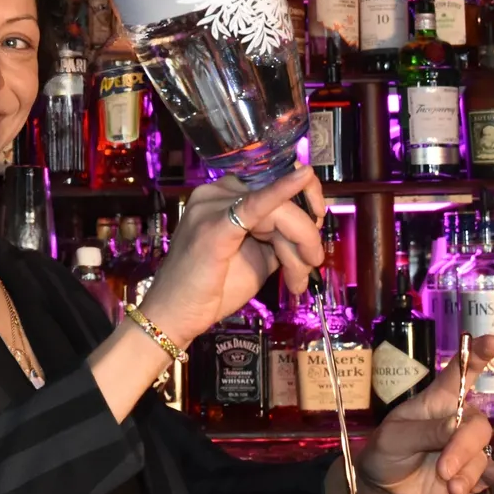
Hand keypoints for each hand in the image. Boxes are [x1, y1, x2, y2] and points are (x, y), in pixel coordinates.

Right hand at [140, 165, 324, 346]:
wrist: (175, 316)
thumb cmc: (211, 290)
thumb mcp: (256, 258)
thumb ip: (279, 239)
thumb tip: (311, 230)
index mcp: (222, 197)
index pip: (272, 186)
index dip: (303, 201)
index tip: (317, 227)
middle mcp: (214, 193)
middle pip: (279, 200)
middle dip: (303, 235)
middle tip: (310, 266)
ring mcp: (211, 207)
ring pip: (277, 212)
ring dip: (298, 244)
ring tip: (297, 278)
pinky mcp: (215, 226)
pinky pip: (255, 205)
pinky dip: (281, 192)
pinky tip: (302, 177)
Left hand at [355, 334, 493, 493]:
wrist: (385, 485)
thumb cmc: (387, 449)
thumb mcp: (396, 436)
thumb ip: (426, 431)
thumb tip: (458, 427)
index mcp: (437, 400)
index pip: (459, 372)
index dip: (476, 355)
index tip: (492, 342)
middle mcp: (458, 419)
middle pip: (477, 425)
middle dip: (461, 448)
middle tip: (442, 469)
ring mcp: (468, 447)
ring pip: (481, 454)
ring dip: (465, 472)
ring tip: (449, 486)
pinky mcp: (475, 473)